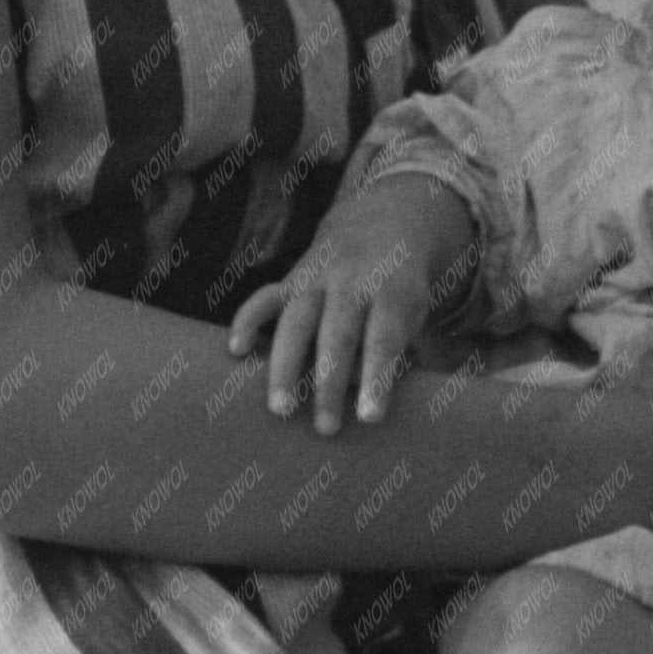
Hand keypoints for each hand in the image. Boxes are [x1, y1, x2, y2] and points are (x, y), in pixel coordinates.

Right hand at [227, 175, 474, 433]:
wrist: (381, 224)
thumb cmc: (400, 292)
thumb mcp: (417, 315)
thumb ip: (402, 356)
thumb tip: (377, 408)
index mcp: (391, 291)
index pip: (383, 338)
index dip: (376, 377)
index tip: (369, 418)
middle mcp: (352, 281)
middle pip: (337, 333)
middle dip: (330, 381)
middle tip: (326, 429)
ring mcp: (317, 278)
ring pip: (297, 320)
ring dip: (286, 365)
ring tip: (279, 409)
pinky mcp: (292, 279)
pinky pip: (266, 297)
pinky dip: (248, 320)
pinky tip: (236, 350)